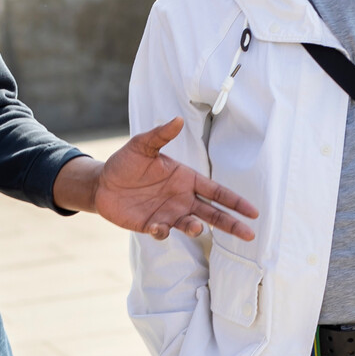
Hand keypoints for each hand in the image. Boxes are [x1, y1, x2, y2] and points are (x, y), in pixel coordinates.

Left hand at [54, 119, 258, 241]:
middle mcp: (181, 199)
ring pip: (190, 225)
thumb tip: (177, 120)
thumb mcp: (142, 146)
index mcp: (186, 179)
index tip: (253, 212)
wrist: (101, 183)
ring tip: (198, 227)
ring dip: (196, 227)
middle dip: (231, 224)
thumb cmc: (126, 163)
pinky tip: (159, 228)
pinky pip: (162, 232)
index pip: (216, 191)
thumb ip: (160, 135)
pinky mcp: (151, 225)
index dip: (235, 201)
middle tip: (249, 235)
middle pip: (212, 213)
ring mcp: (167, 214)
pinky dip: (163, 232)